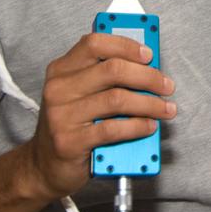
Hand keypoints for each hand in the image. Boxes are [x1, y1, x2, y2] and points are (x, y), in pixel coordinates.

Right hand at [26, 32, 175, 200]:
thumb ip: (103, 78)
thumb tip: (145, 67)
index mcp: (61, 70)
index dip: (126, 46)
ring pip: (117, 99)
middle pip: (113, 70)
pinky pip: (113, 129)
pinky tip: (149, 126)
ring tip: (166, 109)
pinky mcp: (70, 141)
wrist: (43, 167)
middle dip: (148, 76)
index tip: (149, 55)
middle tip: (167, 86)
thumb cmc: (70, 127)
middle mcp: (59, 88)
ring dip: (150, 104)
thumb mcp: (78, 95)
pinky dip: (137, 126)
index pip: (95, 44)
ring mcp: (62, 115)